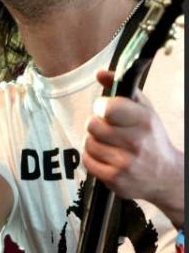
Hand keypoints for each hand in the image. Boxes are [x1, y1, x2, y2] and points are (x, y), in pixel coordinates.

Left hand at [84, 70, 184, 225]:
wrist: (165, 176)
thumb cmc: (150, 138)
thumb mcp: (143, 109)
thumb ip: (120, 88)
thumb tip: (99, 73)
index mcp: (143, 121)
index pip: (108, 108)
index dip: (101, 107)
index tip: (106, 110)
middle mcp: (135, 142)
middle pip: (92, 125)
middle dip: (97, 125)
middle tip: (109, 129)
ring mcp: (124, 162)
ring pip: (88, 142)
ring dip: (95, 142)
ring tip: (111, 145)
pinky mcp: (114, 179)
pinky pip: (87, 160)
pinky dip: (92, 158)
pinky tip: (107, 158)